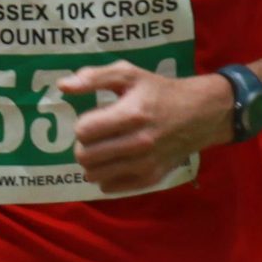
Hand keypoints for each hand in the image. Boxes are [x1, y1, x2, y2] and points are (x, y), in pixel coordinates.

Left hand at [62, 62, 226, 195]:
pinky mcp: (149, 179)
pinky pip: (109, 187)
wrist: (199, 114)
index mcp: (132, 114)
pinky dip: (105, 176)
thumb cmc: (159, 92)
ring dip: (92, 162)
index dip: (83, 124)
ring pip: (93, 175)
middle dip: (84, 145)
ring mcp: (144, 164)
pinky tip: (115, 161)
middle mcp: (138, 143)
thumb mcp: (129, 74)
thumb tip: (63, 86)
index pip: (83, 131)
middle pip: (85, 156)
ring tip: (103, 149)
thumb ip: (94, 77)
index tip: (94, 118)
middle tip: (96, 136)